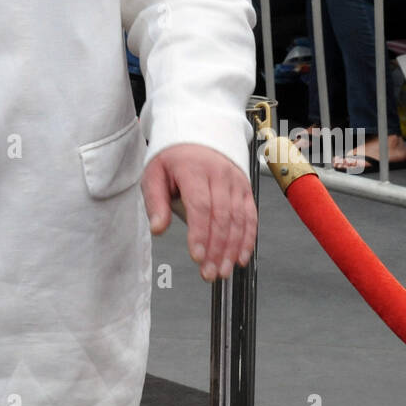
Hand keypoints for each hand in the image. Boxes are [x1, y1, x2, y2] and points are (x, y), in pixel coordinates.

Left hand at [143, 143, 256, 277]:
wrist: (199, 133)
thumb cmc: (175, 156)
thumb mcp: (154, 173)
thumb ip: (155, 202)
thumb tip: (158, 228)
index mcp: (194, 168)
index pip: (200, 205)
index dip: (200, 234)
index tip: (196, 256)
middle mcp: (219, 174)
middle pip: (222, 216)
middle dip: (216, 249)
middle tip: (208, 272)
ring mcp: (236, 181)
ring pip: (239, 219)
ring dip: (232, 249)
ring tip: (222, 270)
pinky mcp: (245, 188)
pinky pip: (251, 216)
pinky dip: (248, 239)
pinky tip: (240, 257)